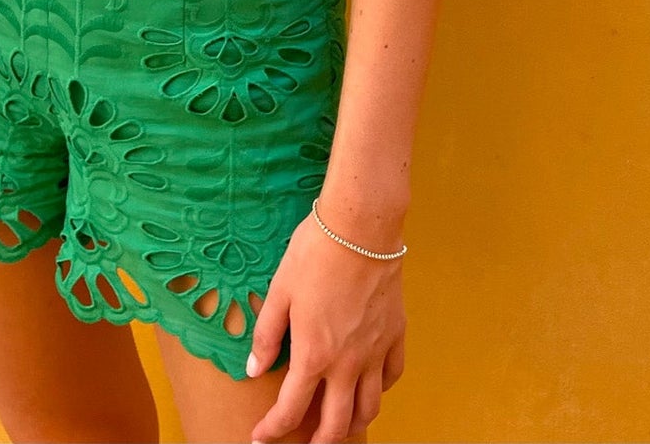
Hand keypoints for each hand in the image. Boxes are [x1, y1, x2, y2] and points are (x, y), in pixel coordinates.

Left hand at [247, 209, 406, 442]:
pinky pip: (391, 376)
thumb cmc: (315, 253)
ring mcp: (375, 352)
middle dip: (318, 443)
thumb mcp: (279, 291)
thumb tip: (253, 369)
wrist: (361, 227)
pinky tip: (369, 385)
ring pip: (369, 408)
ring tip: (339, 425)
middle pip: (336, 425)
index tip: (260, 439)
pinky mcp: (395, 334)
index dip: (272, 430)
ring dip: (352, 425)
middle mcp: (347, 363)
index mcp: (314, 355)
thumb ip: (266, 335)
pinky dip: (379, 390)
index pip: (290, 410)